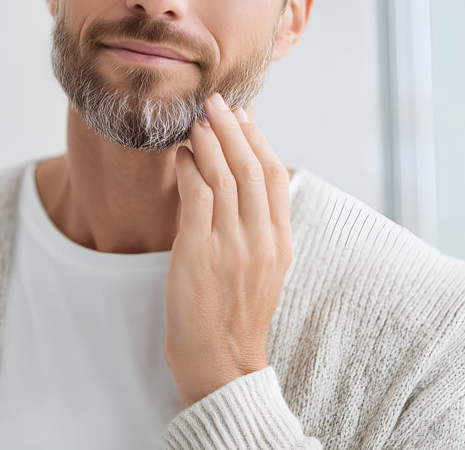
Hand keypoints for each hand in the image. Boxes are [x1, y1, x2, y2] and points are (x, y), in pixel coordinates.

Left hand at [165, 92, 292, 408]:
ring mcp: (231, 245)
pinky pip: (197, 197)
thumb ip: (258, 229)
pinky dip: (191, 169)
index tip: (247, 114)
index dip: (260, 140)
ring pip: (226, 176)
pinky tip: (183, 154)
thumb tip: (242, 187)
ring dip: (211, 140)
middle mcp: (261, 239)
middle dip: (235, 128)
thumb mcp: (262, 270)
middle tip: (218, 101)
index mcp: (280, 242)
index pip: (275, 176)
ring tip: (199, 117)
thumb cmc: (234, 316)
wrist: (221, 362)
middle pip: (251, 167)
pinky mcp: (199, 253)